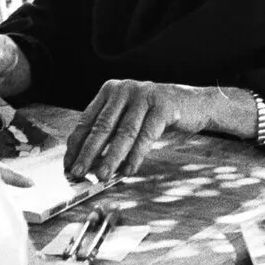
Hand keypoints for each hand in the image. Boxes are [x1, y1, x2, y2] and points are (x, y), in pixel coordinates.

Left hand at [65, 79, 238, 181]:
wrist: (195, 104)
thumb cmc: (157, 115)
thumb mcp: (129, 118)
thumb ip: (110, 134)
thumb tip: (88, 163)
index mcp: (110, 91)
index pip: (86, 120)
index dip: (76, 145)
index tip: (69, 164)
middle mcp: (124, 89)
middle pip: (102, 126)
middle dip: (88, 153)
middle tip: (79, 173)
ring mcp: (144, 95)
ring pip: (123, 133)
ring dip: (111, 158)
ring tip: (102, 176)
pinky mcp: (163, 106)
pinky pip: (145, 136)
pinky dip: (135, 156)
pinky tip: (128, 170)